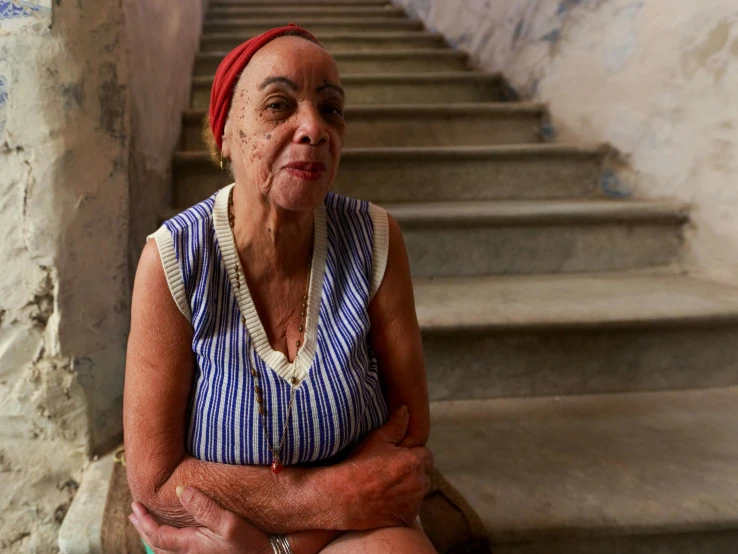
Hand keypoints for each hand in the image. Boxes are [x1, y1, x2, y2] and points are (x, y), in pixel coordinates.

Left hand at [129, 486, 271, 553]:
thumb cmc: (251, 544)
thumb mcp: (229, 523)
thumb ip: (204, 507)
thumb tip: (180, 490)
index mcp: (190, 546)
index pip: (157, 535)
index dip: (143, 521)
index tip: (134, 505)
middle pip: (157, 544)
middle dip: (143, 528)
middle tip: (134, 513)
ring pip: (166, 549)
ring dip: (153, 535)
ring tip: (147, 524)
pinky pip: (178, 550)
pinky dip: (168, 541)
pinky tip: (174, 535)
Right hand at [342, 405, 434, 528]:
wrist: (340, 497)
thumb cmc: (357, 465)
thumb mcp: (376, 440)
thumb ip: (395, 424)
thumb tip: (406, 409)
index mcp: (414, 462)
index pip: (426, 456)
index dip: (413, 456)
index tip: (399, 458)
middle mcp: (418, 483)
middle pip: (425, 475)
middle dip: (414, 472)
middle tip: (394, 472)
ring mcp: (413, 503)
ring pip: (419, 492)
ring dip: (411, 489)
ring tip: (389, 486)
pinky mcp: (407, 518)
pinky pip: (412, 508)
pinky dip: (404, 505)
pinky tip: (387, 500)